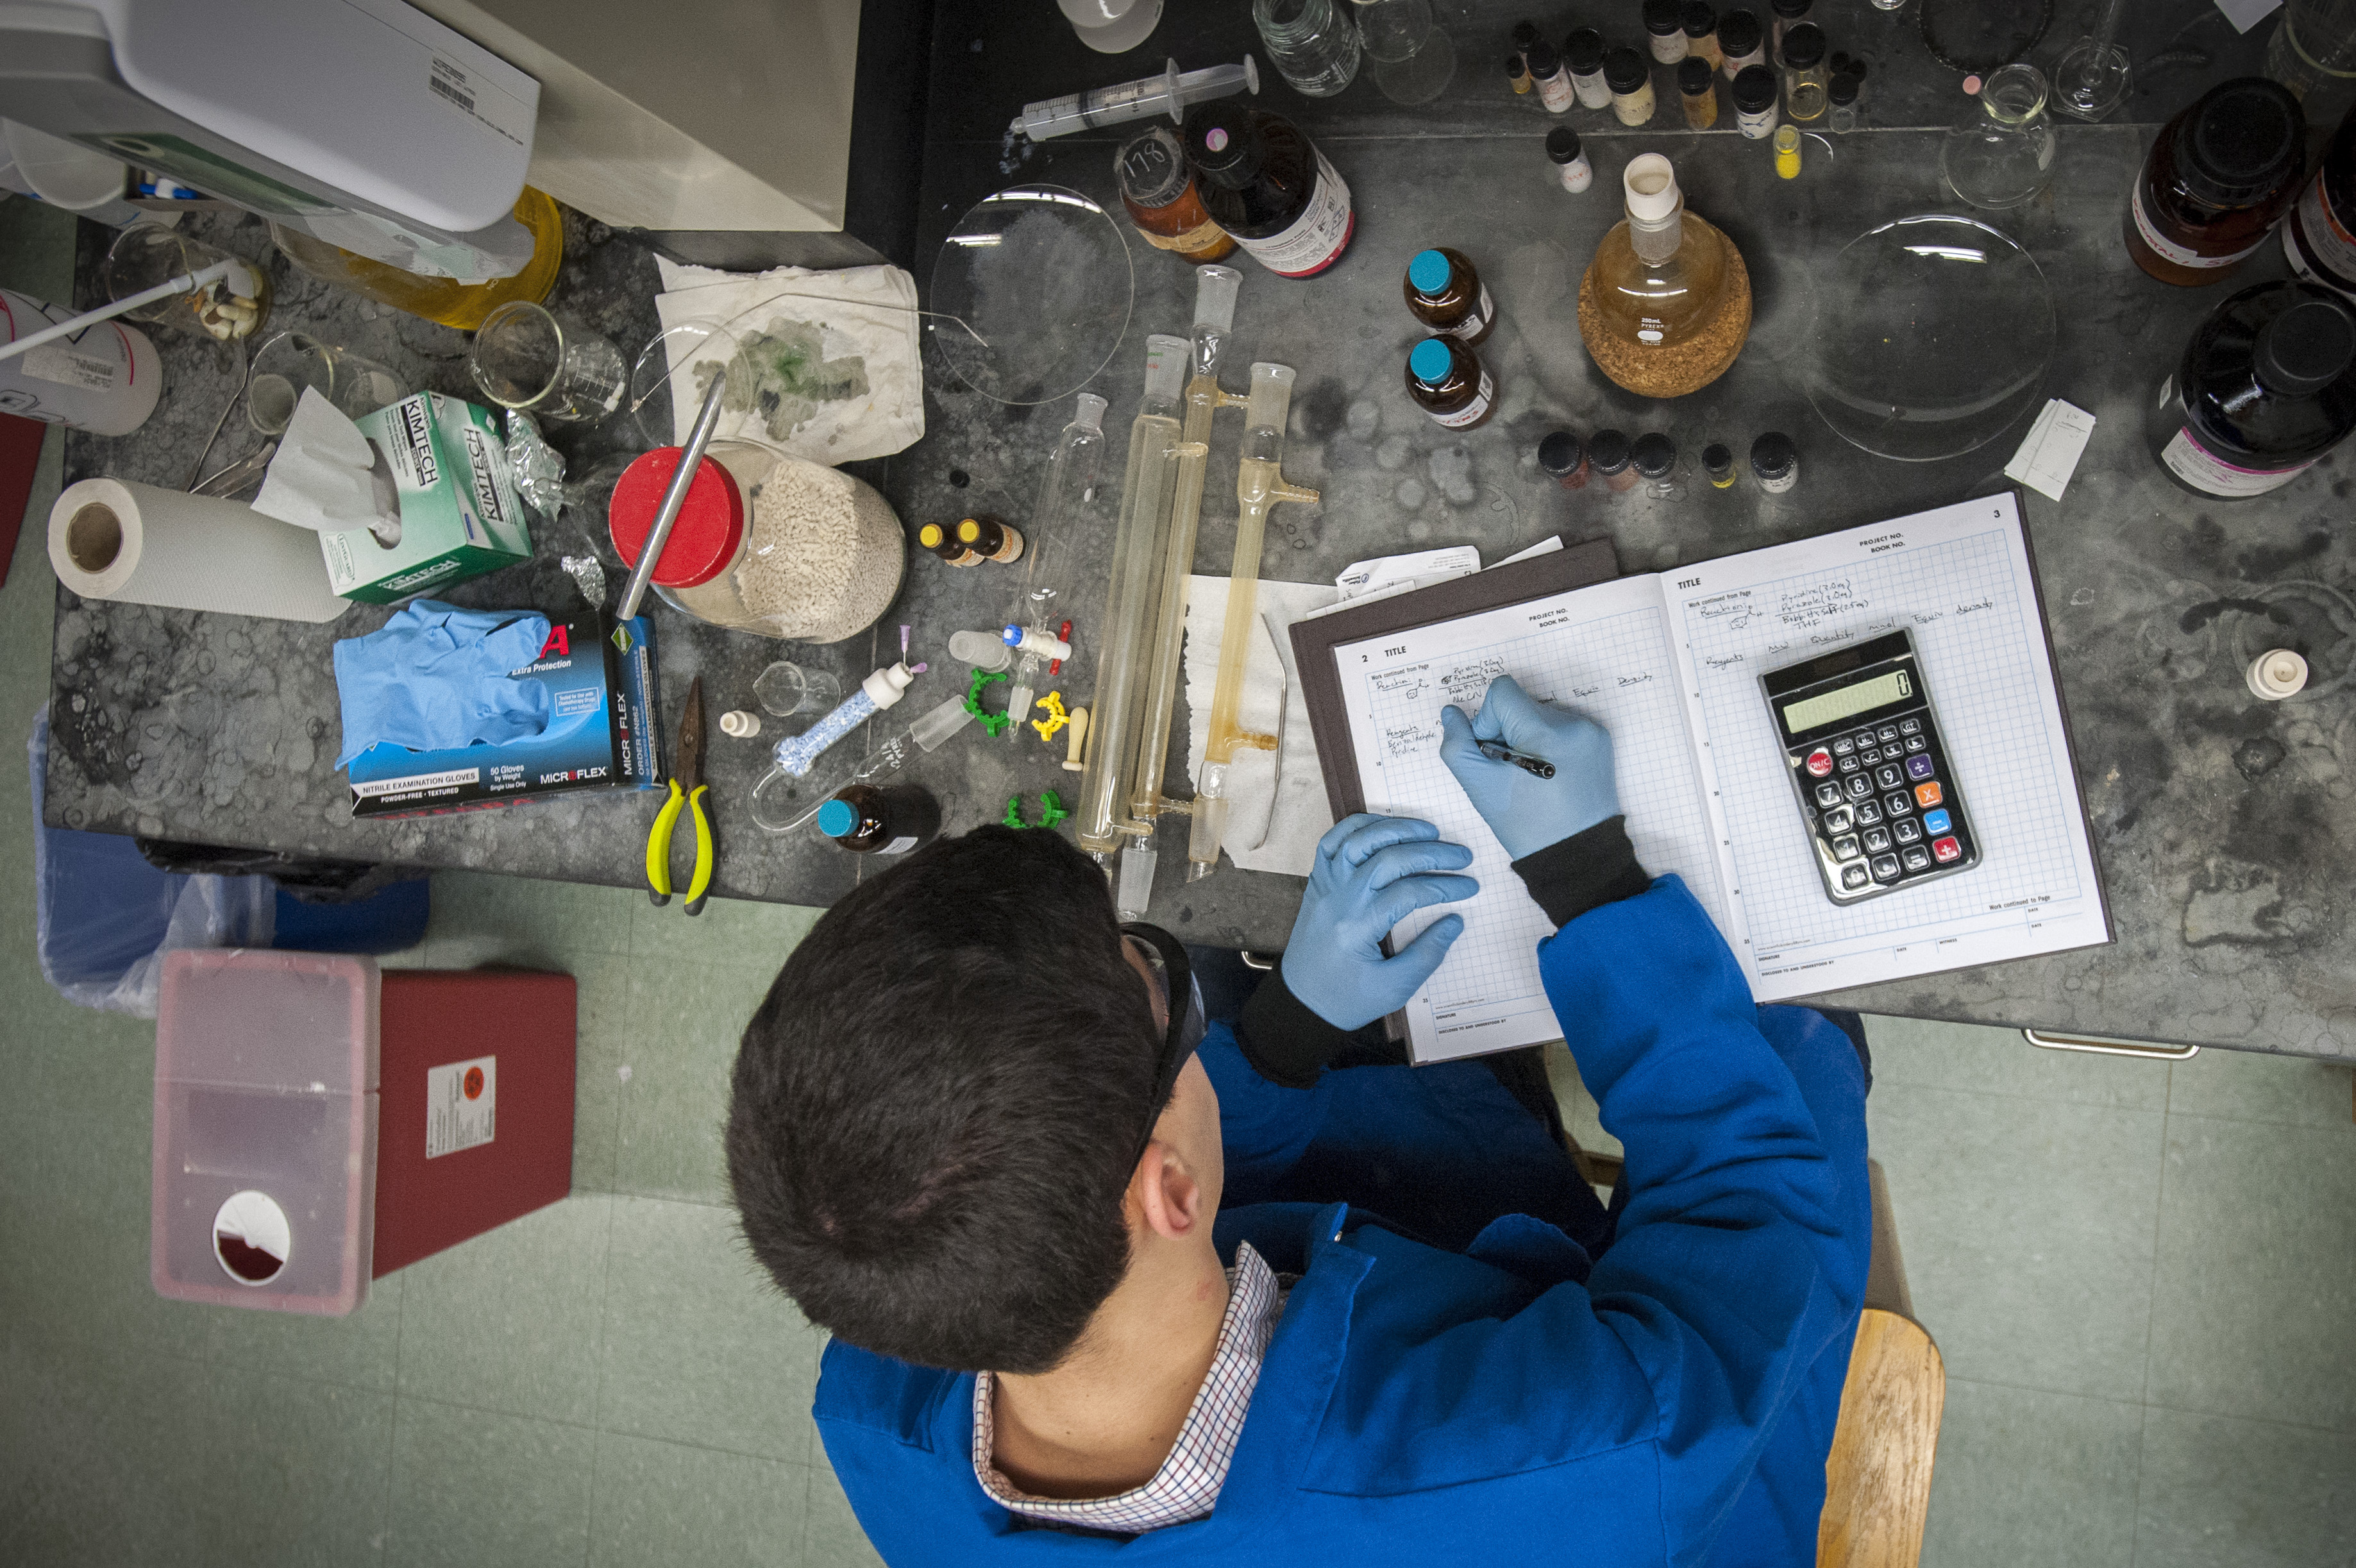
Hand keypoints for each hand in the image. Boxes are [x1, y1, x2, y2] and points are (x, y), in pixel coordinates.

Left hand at [1282, 814, 1479, 1030]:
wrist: (1302, 1001)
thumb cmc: (1347, 999)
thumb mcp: (1393, 988)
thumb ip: (1427, 955)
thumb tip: (1455, 921)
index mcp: (1357, 928)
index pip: (1410, 892)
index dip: (1445, 886)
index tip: (1470, 887)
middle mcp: (1338, 899)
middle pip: (1389, 859)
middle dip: (1432, 852)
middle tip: (1463, 856)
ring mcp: (1325, 886)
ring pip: (1359, 840)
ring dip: (1397, 828)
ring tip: (1430, 831)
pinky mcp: (1318, 881)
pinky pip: (1333, 841)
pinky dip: (1359, 826)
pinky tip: (1386, 827)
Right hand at [1437, 674, 1618, 859]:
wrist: (1578, 854)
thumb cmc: (1528, 825)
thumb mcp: (1480, 787)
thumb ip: (1457, 745)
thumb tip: (1451, 713)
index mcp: (1546, 731)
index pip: (1502, 691)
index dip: (1487, 721)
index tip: (1496, 754)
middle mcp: (1574, 723)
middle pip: (1521, 704)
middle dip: (1508, 731)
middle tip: (1512, 771)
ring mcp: (1591, 731)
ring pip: (1540, 714)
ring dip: (1528, 737)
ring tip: (1533, 776)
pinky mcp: (1599, 741)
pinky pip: (1561, 727)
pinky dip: (1549, 744)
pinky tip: (1550, 774)